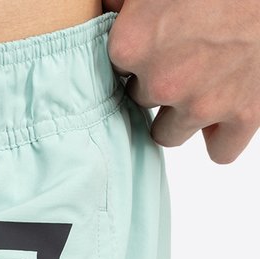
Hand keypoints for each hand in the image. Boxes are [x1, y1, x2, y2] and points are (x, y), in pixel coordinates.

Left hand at [104, 0, 259, 162]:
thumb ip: (125, 3)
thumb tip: (107, 10)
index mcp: (133, 43)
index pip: (117, 69)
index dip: (140, 54)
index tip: (160, 39)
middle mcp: (163, 81)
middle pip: (143, 99)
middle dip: (160, 80)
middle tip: (188, 50)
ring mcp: (202, 103)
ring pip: (168, 133)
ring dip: (181, 113)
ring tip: (204, 77)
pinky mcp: (244, 115)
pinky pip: (220, 150)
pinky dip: (221, 134)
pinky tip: (225, 108)